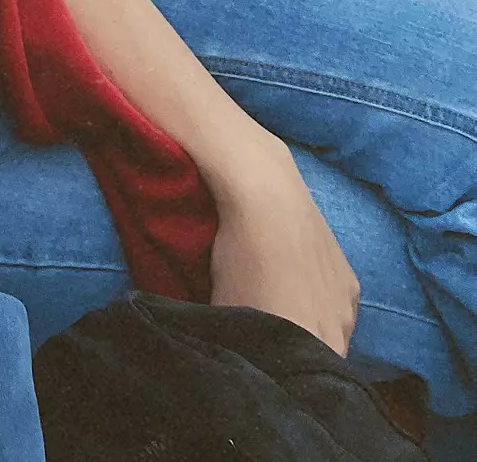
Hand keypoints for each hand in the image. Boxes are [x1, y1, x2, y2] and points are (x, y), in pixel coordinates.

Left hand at [207, 141, 359, 354]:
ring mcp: (348, 309)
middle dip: (295, 351)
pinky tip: (295, 281)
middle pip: (317, 358)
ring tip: (280, 302)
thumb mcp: (227, 308)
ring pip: (329, 334)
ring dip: (310, 327)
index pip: (300, 379)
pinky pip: (337, 307)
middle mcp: (339, 336)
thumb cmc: (242, 258)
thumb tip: (236, 353)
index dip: (280, 371)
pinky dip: (319, 302)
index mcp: (311, 349)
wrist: (270, 200)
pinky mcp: (351, 281)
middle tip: (267, 332)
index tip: (260, 357)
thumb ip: (241, 341)